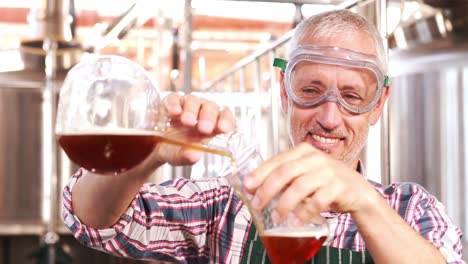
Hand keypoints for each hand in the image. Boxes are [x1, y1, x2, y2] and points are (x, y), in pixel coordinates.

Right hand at [151, 93, 236, 165]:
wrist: (155, 145)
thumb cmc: (175, 149)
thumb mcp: (179, 156)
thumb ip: (186, 157)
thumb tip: (194, 155)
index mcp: (212, 125)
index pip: (226, 118)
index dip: (227, 121)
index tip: (223, 129)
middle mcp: (202, 112)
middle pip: (211, 108)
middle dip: (208, 117)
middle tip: (204, 129)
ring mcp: (187, 105)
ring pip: (194, 101)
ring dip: (192, 111)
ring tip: (187, 122)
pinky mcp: (171, 101)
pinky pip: (174, 98)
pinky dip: (174, 104)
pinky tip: (174, 112)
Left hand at [243, 143, 377, 223]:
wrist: (356, 189)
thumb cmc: (325, 180)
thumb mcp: (303, 173)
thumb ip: (283, 177)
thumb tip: (254, 187)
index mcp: (303, 152)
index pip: (277, 161)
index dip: (260, 174)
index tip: (248, 186)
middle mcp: (315, 158)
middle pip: (285, 172)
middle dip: (268, 189)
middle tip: (258, 204)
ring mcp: (328, 172)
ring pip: (300, 187)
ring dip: (285, 204)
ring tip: (277, 217)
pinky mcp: (338, 187)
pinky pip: (317, 201)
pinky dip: (304, 213)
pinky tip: (295, 221)